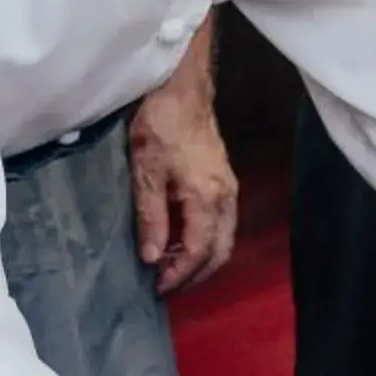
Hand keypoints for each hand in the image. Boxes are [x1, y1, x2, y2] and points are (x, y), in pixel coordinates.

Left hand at [127, 75, 236, 293]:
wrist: (182, 88)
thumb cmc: (160, 127)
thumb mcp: (146, 173)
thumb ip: (151, 218)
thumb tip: (153, 259)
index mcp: (206, 198)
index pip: (199, 251)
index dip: (180, 275)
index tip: (157, 287)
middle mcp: (226, 197)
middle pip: (220, 251)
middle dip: (196, 275)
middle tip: (168, 286)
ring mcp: (229, 186)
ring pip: (226, 237)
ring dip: (204, 258)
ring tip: (174, 267)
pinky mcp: (225, 178)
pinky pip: (224, 222)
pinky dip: (208, 240)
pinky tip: (185, 238)